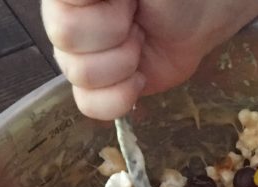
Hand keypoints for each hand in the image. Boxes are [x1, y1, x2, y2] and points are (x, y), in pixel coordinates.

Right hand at [42, 0, 257, 119]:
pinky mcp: (96, 90)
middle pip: (66, 36)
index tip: (128, 2)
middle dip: (116, 31)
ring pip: (80, 74)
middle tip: (136, 20)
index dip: (102, 10)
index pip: (61, 7)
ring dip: (124, 61)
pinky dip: (120, 96)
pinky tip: (137, 78)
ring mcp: (76, 57)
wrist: (196, 20)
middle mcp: (62, 19)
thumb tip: (81, 0)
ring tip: (139, 42)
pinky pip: (90, 105)